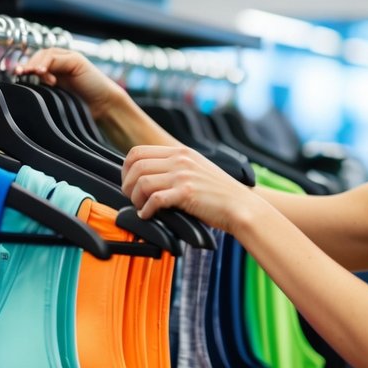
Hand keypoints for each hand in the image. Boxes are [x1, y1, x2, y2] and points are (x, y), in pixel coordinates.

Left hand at [15, 47, 127, 118]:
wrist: (105, 107)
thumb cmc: (83, 108)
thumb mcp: (57, 98)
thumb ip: (43, 90)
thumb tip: (22, 89)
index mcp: (56, 72)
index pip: (36, 63)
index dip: (25, 67)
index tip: (16, 76)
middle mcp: (62, 63)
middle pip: (39, 56)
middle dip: (28, 64)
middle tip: (19, 73)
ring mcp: (70, 59)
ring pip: (45, 54)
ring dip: (36, 63)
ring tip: (31, 73)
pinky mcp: (76, 59)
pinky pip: (55, 57)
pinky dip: (46, 63)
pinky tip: (42, 73)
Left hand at [122, 145, 262, 233]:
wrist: (241, 206)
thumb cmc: (219, 194)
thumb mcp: (197, 169)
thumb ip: (175, 167)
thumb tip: (148, 177)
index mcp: (181, 152)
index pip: (138, 151)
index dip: (126, 168)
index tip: (128, 182)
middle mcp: (180, 159)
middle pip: (136, 166)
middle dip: (127, 184)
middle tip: (131, 198)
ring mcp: (183, 175)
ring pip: (142, 182)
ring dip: (136, 198)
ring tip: (141, 208)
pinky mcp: (186, 193)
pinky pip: (154, 200)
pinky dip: (146, 210)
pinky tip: (148, 216)